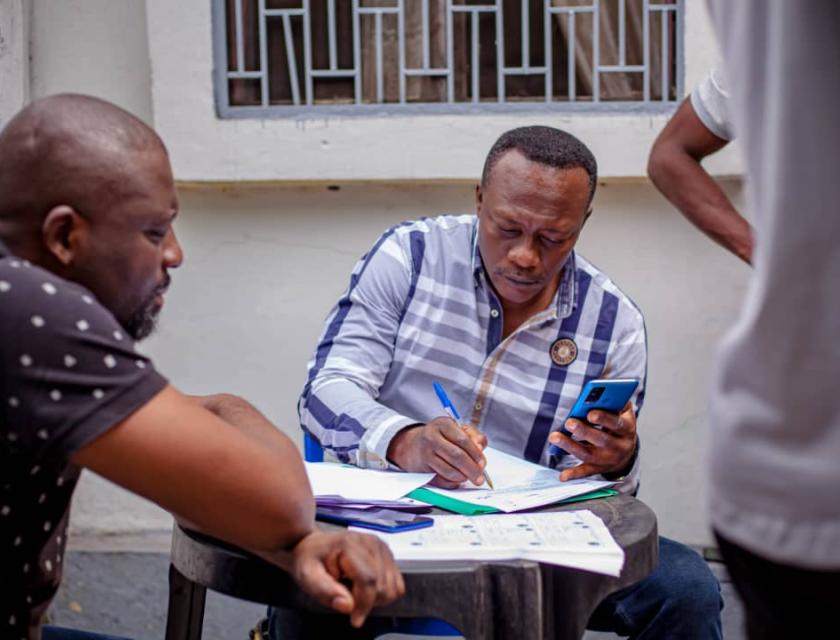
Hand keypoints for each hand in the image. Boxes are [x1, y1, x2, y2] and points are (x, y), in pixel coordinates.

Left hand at [290, 530, 404, 627]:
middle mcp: (371, 542)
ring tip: (354, 591)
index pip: (369, 580)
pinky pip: (397, 584)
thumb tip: (347, 606)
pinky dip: (383, 593)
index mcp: (350, 544)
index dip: (364, 605)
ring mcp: (381, 547)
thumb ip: (325, 591)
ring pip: (394, 587)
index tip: (354, 620)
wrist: (314, 546)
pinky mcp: (387, 554)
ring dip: (376, 598)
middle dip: (367, 601)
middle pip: (383, 586)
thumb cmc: (309, 559)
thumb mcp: (307, 577)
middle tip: (346, 597)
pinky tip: (365, 589)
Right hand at [387, 417, 487, 488]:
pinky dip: (452, 483)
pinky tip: (457, 479)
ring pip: (449, 471)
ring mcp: (425, 453)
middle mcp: (432, 437)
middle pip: (457, 456)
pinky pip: (441, 480)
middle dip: (472, 470)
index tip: (483, 463)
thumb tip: (480, 448)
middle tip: (480, 478)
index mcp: (443, 424)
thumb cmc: (441, 437)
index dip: (475, 453)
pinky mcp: (422, 469)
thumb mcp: (458, 429)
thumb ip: (473, 436)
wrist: (413, 444)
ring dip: (463, 477)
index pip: (463, 440)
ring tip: (469, 477)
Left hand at [548, 402, 637, 480]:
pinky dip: (574, 474)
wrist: (626, 450)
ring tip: (554, 437)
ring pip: (588, 454)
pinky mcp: (598, 468)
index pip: (616, 424)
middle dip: (584, 431)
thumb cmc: (619, 423)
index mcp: (626, 429)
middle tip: (569, 422)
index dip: (604, 418)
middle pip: (601, 440)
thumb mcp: (622, 411)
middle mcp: (619, 447)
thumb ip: (614, 400)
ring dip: (570, 446)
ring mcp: (608, 459)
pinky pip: (585, 472)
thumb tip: (598, 392)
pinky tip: (562, 476)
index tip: (590, 413)